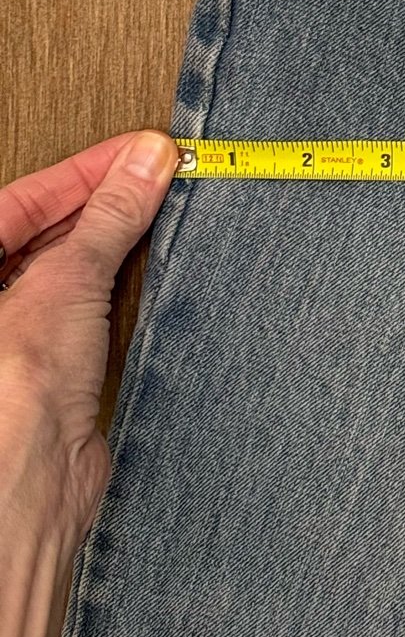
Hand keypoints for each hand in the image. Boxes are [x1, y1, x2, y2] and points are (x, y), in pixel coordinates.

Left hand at [0, 130, 177, 554]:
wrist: (33, 485)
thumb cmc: (11, 395)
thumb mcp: (65, 278)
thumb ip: (108, 216)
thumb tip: (144, 166)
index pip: (19, 201)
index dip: (82, 171)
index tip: (138, 152)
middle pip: (41, 231)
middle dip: (99, 201)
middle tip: (155, 172)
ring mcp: (15, 336)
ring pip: (67, 268)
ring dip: (112, 241)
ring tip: (158, 208)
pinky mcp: (54, 367)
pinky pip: (88, 306)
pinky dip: (119, 283)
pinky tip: (150, 266)